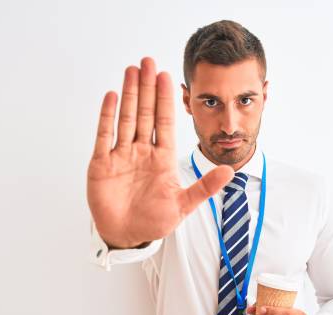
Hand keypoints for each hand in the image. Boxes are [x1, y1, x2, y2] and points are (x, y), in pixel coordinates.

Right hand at [87, 57, 233, 247]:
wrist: (127, 236)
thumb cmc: (154, 221)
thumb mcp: (183, 205)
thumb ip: (205, 187)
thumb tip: (230, 171)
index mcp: (162, 159)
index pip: (164, 122)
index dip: (165, 100)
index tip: (168, 77)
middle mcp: (142, 152)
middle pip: (144, 113)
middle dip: (146, 88)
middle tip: (148, 61)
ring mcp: (121, 156)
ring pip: (125, 118)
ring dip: (128, 94)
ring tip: (131, 71)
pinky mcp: (102, 164)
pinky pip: (104, 135)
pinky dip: (107, 116)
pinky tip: (111, 96)